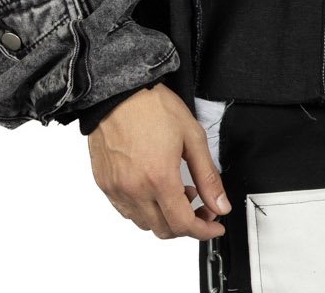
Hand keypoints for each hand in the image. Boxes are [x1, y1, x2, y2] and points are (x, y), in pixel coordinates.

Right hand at [87, 83, 229, 239]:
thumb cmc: (154, 109)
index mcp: (159, 179)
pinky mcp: (105, 186)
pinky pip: (126, 212)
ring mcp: (116, 190)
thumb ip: (208, 177)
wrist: (119, 95)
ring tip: (180, 193)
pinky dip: (145, 210)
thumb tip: (220, 204)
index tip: (215, 225)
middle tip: (203, 207)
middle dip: (188, 225)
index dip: (203, 229)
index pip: (183, 224)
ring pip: (144, 224)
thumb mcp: (193, 138)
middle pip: (163, 229)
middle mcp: (134, 190)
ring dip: (166, 218)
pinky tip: (157, 190)